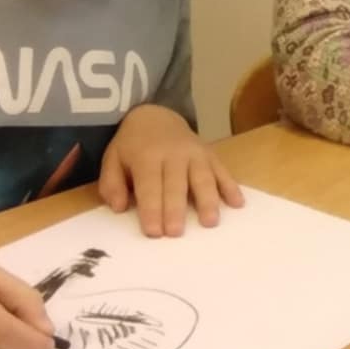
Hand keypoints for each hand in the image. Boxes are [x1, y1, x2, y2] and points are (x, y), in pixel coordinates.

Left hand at [99, 104, 242, 237]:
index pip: (149, 185)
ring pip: (203, 177)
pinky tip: (238, 204)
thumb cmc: (133, 146)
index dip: (151, 209)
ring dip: (207, 200)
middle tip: (176, 233)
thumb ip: (111, 183)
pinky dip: (231, 186)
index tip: (154, 232)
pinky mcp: (210, 155)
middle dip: (176, 209)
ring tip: (210, 222)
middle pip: (175, 184)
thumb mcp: (113, 158)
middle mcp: (173, 154)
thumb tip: (118, 207)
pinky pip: (222, 171)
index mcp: (146, 156)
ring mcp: (195, 153)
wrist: (155, 115)